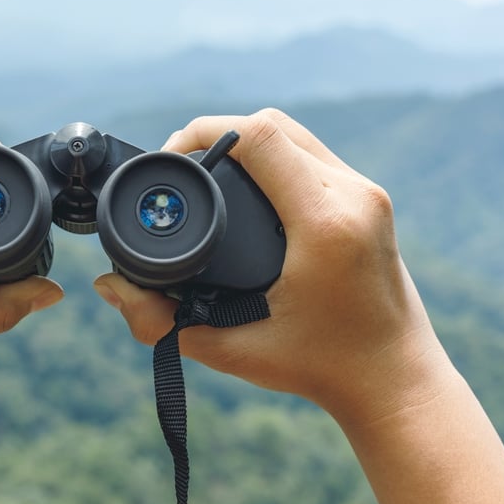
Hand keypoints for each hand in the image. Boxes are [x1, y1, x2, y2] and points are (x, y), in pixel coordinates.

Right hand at [93, 108, 448, 422]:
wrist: (394, 380)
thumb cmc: (319, 368)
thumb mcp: (232, 350)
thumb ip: (161, 323)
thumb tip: (109, 286)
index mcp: (324, 222)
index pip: (259, 135)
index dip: (202, 132)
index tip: (169, 158)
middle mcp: (353, 195)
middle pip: (274, 123)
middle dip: (216, 133)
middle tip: (179, 167)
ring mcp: (367, 193)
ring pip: (295, 133)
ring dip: (247, 141)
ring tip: (206, 172)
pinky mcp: (370, 199)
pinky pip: (313, 154)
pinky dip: (273, 156)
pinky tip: (247, 185)